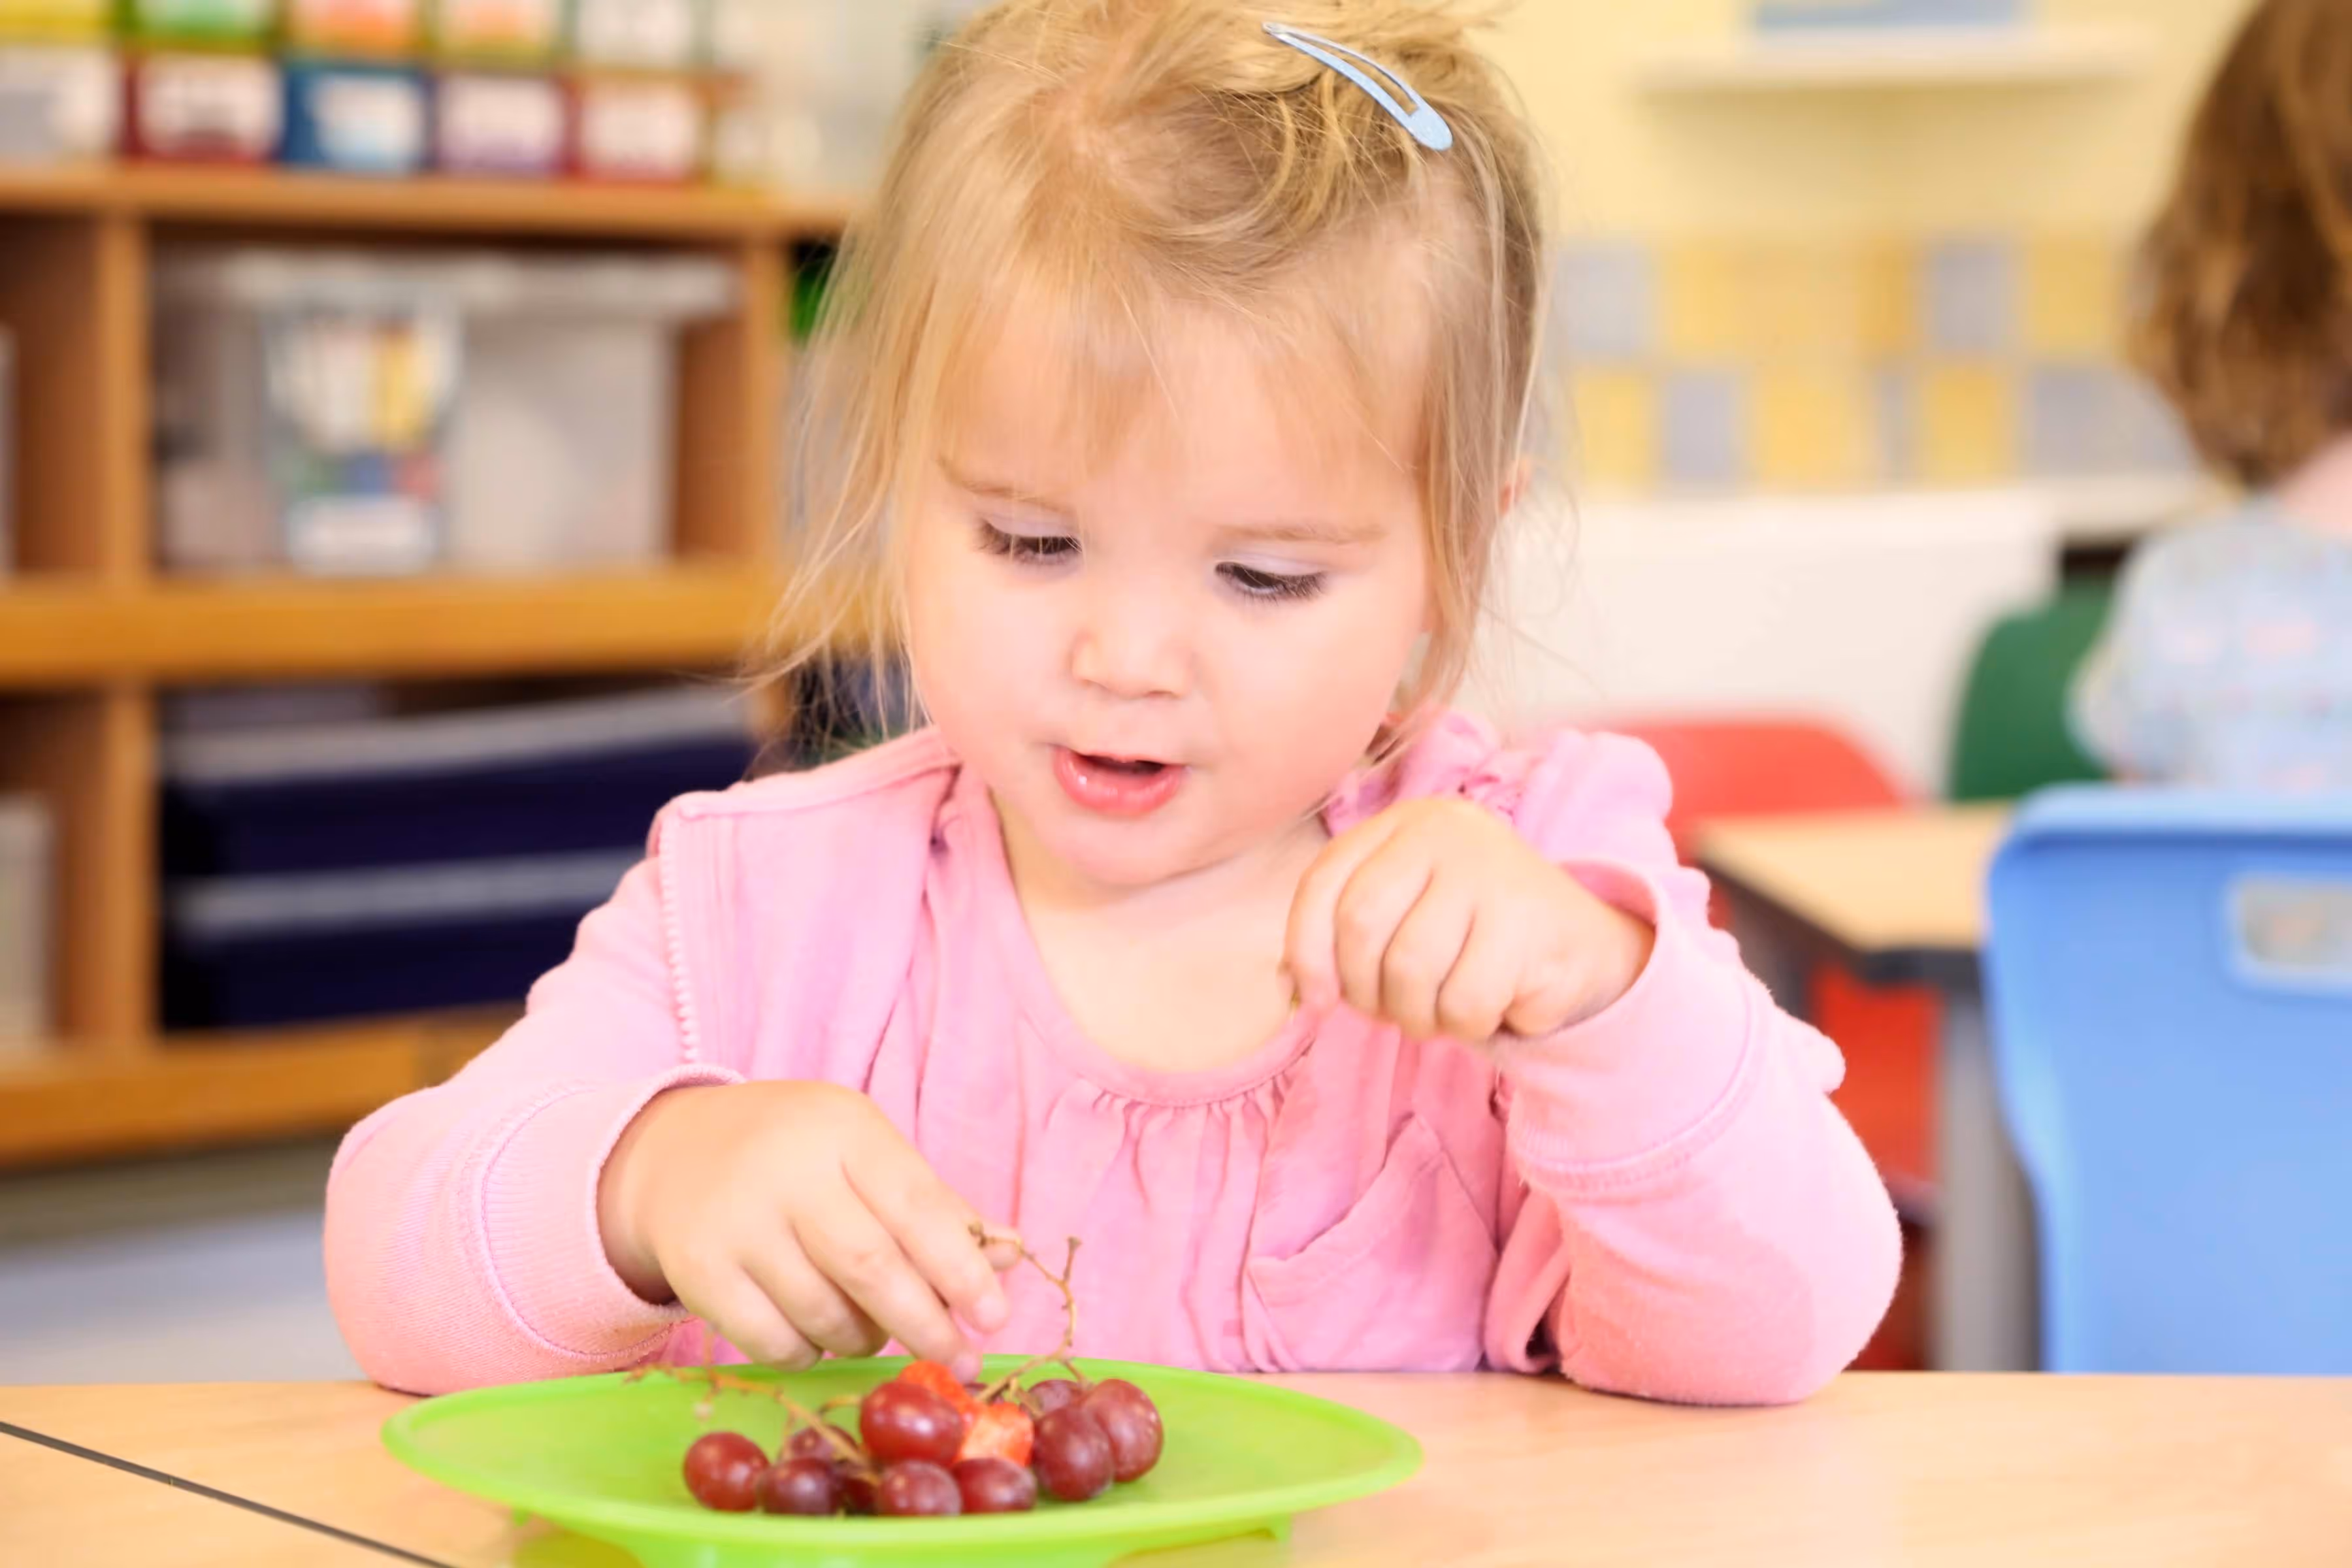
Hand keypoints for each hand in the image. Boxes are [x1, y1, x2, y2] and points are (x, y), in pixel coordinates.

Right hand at [598, 1081, 1017, 1378]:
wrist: (673, 1153)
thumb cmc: (796, 1157)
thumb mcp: (865, 1155)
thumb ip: (936, 1206)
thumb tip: (1008, 1256)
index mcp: (844, 1130)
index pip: (916, 1204)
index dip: (961, 1268)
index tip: (996, 1316)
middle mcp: (787, 1171)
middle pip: (871, 1265)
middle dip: (925, 1322)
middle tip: (960, 1358)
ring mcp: (737, 1221)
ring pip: (824, 1312)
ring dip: (865, 1338)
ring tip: (875, 1329)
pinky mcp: (698, 1270)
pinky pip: (772, 1341)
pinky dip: (809, 1351)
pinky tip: (817, 1333)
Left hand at [1285, 798, 1655, 1042]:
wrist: (1581, 947)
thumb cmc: (1471, 940)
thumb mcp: (1404, 919)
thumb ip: (1343, 938)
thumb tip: (1289, 988)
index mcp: (1403, 824)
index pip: (1324, 883)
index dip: (1307, 951)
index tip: (1318, 1001)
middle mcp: (1445, 832)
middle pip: (1361, 926)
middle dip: (1366, 990)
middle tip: (1393, 1011)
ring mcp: (1489, 870)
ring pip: (1410, 969)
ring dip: (1418, 1015)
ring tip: (1443, 1010)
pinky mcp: (1528, 920)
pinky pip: (1463, 1000)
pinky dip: (1465, 1024)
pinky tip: (1490, 1007)